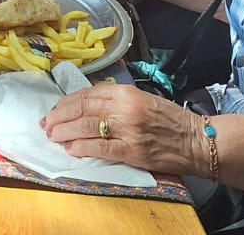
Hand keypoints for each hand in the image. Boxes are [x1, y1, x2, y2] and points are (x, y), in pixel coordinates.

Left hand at [42, 84, 208, 176]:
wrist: (196, 140)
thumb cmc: (169, 120)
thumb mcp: (142, 98)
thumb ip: (116, 99)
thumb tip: (87, 103)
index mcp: (126, 93)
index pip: (86, 94)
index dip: (66, 103)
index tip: (55, 110)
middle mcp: (124, 108)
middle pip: (82, 109)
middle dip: (60, 117)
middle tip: (47, 124)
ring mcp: (128, 130)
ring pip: (86, 128)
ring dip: (65, 132)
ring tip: (54, 136)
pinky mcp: (132, 151)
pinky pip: (100, 148)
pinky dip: (82, 148)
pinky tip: (71, 148)